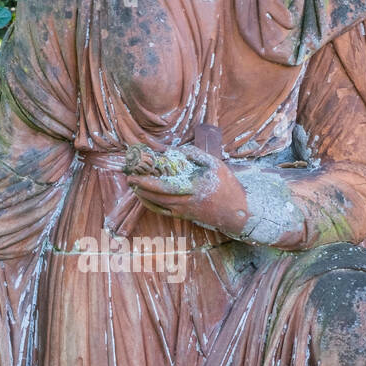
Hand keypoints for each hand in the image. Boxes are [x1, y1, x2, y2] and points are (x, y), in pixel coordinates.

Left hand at [126, 145, 249, 236]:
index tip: (140, 167)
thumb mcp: (215, 165)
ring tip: (132, 183)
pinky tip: (142, 197)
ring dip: (142, 194)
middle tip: (129, 176)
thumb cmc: (226, 185)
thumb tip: (175, 148)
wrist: (236, 211)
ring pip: (157, 203)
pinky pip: (161, 212)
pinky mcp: (183, 216)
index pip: (167, 181)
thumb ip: (195, 155)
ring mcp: (183, 210)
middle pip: (158, 194)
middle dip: (141, 185)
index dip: (151, 174)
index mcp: (194, 185)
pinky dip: (149, 205)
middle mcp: (187, 199)